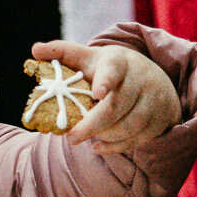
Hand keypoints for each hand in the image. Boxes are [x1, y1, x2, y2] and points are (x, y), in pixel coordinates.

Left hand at [30, 40, 181, 154]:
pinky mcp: (161, 119)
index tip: (97, 92)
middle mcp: (141, 78)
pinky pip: (137, 139)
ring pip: (128, 126)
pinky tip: (99, 147)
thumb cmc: (111, 69)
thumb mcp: (90, 57)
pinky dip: (116, 147)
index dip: (106, 80)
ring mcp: (154, 100)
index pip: (113, 69)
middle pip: (116, 106)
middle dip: (92, 125)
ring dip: (104, 136)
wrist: (154, 78)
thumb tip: (35, 49)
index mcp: (119, 61)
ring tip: (88, 137)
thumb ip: (63, 53)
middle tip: (71, 137)